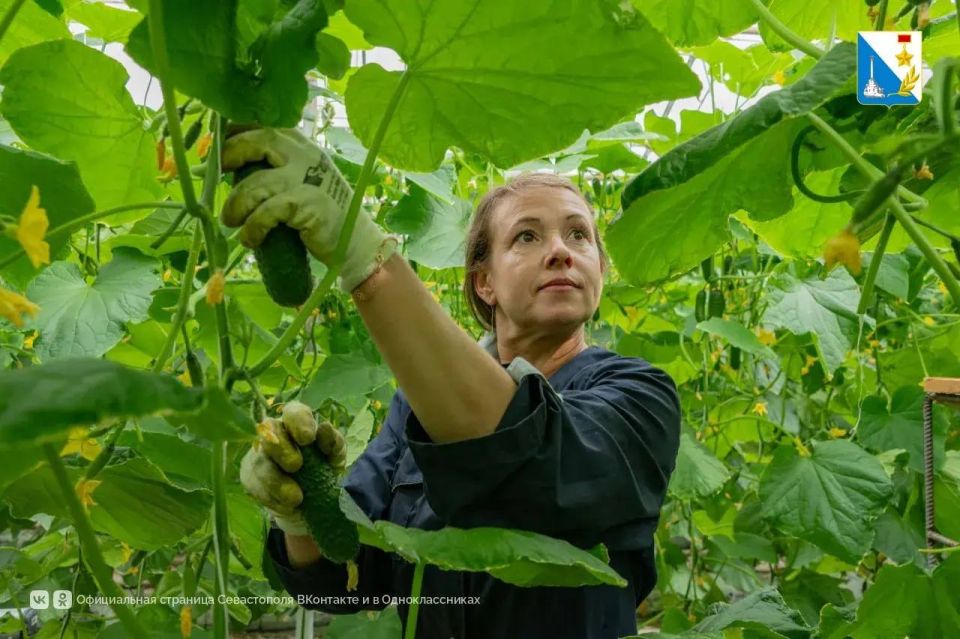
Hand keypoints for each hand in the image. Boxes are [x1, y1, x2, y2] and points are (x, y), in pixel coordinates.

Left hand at [220, 128, 396, 291]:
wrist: (353, 239)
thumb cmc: (320, 210)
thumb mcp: (301, 177)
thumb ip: (276, 165)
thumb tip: (230, 165)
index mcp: (300, 144)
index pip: (263, 124)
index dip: (235, 130)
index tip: (216, 145)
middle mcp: (304, 155)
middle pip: (259, 141)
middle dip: (231, 155)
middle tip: (214, 174)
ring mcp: (307, 178)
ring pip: (256, 183)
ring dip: (236, 204)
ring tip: (230, 220)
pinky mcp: (307, 205)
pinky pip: (267, 213)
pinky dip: (252, 227)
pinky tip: (249, 238)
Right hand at [239, 401, 346, 535]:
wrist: (312, 502)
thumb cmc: (325, 468)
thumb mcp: (335, 456)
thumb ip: (333, 442)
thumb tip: (323, 428)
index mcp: (298, 422)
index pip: (294, 412)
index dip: (299, 422)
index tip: (308, 439)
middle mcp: (275, 432)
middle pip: (270, 431)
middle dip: (282, 449)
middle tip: (296, 466)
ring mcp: (259, 454)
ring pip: (260, 461)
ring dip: (276, 481)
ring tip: (296, 499)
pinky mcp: (249, 476)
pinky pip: (253, 484)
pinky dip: (270, 497)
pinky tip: (285, 507)